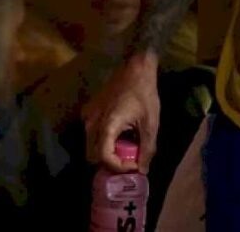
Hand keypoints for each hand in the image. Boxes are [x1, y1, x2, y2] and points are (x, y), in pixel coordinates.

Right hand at [82, 53, 159, 172]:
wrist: (136, 68)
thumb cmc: (144, 93)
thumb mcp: (151, 122)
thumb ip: (147, 148)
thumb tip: (142, 170)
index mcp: (107, 125)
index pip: (104, 157)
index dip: (118, 167)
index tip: (133, 165)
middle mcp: (92, 122)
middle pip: (93, 155)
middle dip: (109, 163)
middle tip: (127, 160)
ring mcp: (88, 116)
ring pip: (90, 146)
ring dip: (105, 152)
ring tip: (125, 148)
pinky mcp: (89, 111)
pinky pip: (91, 134)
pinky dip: (102, 140)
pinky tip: (118, 135)